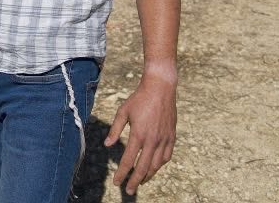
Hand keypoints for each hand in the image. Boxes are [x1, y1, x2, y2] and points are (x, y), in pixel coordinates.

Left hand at [104, 73, 176, 194]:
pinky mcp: (172, 136)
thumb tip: (107, 145)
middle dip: (135, 181)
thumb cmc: (139, 99)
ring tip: (140, 181)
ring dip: (148, 175)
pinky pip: (167, 156)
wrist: (160, 88)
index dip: (122, 173)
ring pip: (156, 165)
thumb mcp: (123, 111)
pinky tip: (154, 167)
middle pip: (143, 168)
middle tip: (129, 191)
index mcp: (138, 134)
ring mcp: (164, 139)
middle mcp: (152, 140)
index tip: (116, 182)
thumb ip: (115, 130)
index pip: (128, 160)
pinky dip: (160, 165)